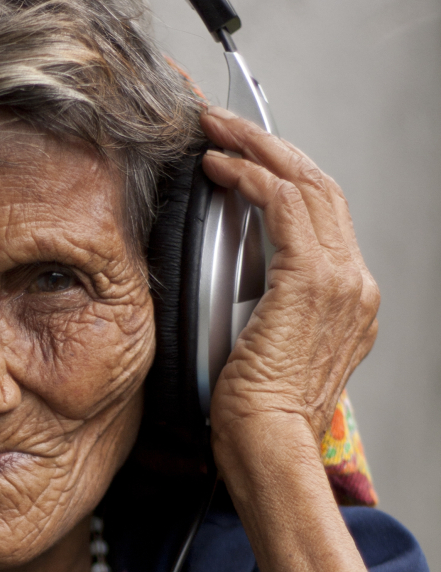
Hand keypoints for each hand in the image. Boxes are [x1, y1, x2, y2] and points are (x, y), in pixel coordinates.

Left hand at [200, 106, 379, 461]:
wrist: (268, 446)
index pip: (324, 217)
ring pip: (306, 183)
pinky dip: (248, 177)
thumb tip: (236, 290)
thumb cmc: (255, 418)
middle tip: (226, 125)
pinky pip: (283, 204)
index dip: (285, 177)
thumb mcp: (267, 354)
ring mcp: (341, 279)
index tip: (246, 160)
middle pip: (321, 187)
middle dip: (271, 147)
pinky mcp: (311, 279)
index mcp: (350, 302)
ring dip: (256, 149)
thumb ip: (268, 314)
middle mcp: (354, 284)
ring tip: (215, 131)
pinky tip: (217, 168)